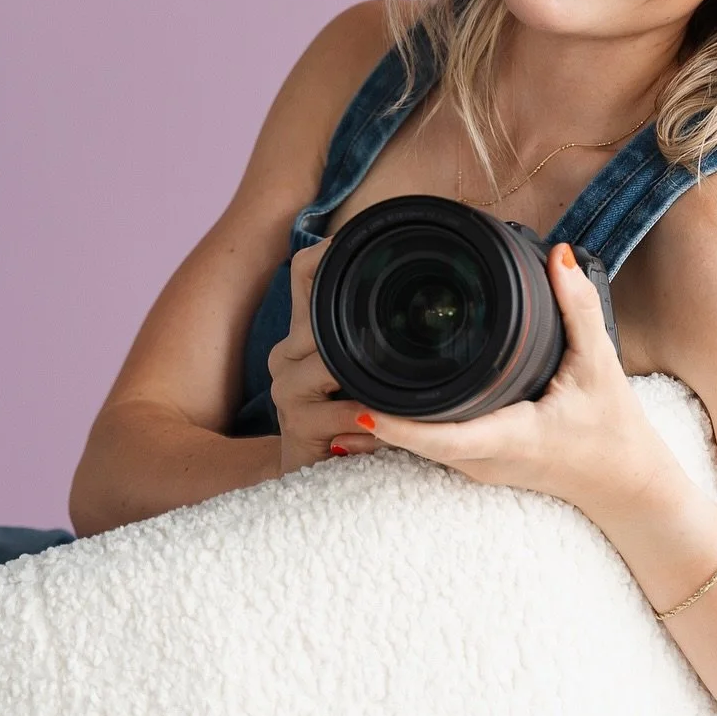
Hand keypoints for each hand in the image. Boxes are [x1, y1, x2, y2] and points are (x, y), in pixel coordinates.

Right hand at [268, 235, 382, 474]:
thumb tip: (429, 277)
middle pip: (317, 314)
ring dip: (368, 382)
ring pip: (330, 362)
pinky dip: (371, 420)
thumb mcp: (367, 367)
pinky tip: (383, 427)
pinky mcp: (295, 424)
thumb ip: (381, 331)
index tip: (375, 243)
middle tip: (404, 344)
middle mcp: (288, 351)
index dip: (328, 250)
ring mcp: (287, 387)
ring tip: (394, 394)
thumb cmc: (354, 415)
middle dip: (362, 332)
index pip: (304, 270)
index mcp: (305, 328)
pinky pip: (342, 412)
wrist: (322, 472)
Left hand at [346, 243, 673, 519]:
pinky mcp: (479, 462)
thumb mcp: (600, 366)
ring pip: (416, 446)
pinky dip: (403, 424)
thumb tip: (560, 257)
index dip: (398, 425)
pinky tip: (378, 398)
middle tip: (332, 371)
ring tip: (341, 380)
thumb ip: (579, 307)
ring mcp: (478, 466)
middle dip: (372, 413)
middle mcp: (483, 460)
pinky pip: (430, 444)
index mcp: (508, 438)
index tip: (360, 406)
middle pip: (413, 442)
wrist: (627, 488)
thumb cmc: (615, 432)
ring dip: (382, 419)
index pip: (441, 438)